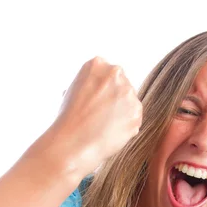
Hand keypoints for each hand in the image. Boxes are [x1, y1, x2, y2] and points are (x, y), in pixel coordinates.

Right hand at [43, 56, 142, 177]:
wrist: (74, 141)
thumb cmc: (69, 118)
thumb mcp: (74, 89)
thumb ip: (92, 83)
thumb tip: (100, 88)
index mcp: (97, 64)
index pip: (110, 74)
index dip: (103, 90)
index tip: (97, 100)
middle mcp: (116, 74)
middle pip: (123, 86)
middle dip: (116, 99)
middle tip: (101, 114)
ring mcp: (128, 93)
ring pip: (130, 102)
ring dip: (122, 112)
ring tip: (104, 124)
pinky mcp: (137, 112)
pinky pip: (135, 118)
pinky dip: (127, 125)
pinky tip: (111, 130)